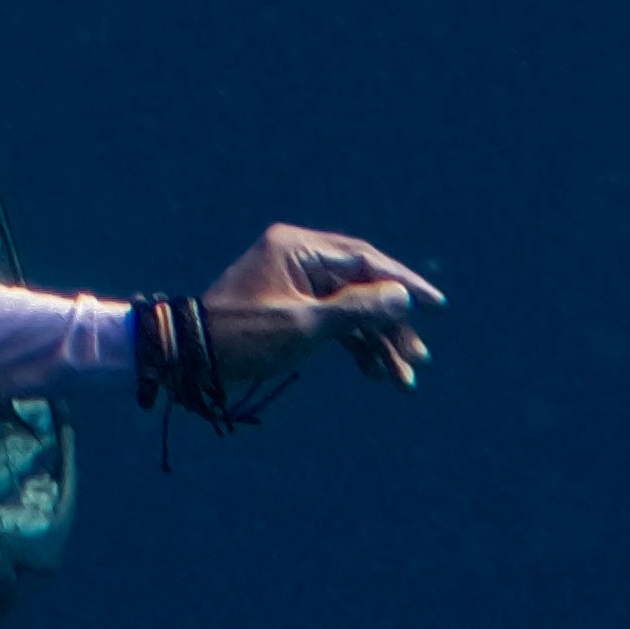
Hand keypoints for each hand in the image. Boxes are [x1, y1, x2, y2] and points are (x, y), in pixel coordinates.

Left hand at [195, 225, 439, 403]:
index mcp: (297, 247)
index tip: (437, 306)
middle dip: (391, 326)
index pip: (365, 260)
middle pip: (362, 287)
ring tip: (403, 381)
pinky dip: (354, 347)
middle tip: (419, 359)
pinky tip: (377, 375)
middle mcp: (298, 258)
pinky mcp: (291, 309)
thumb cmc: (245, 337)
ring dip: (377, 343)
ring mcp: (295, 284)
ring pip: (350, 310)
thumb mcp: (306, 325)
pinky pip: (333, 323)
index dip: (404, 284)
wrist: (192, 359)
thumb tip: (403, 295)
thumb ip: (357, 309)